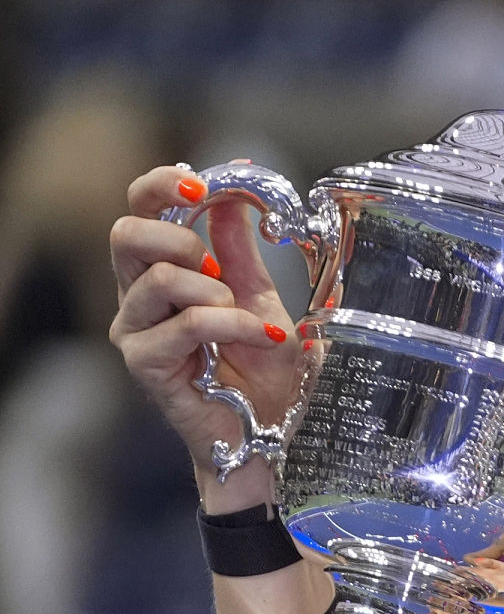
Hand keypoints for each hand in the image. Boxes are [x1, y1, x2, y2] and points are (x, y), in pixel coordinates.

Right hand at [108, 164, 299, 500]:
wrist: (268, 430)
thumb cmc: (261, 372)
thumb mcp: (260, 296)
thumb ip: (240, 248)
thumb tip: (234, 194)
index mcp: (160, 271)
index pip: (138, 210)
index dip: (162, 186)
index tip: (203, 183)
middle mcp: (136, 297)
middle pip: (125, 233)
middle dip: (181, 236)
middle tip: (219, 266)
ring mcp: (134, 330)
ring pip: (157, 278)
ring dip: (214, 291)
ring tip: (243, 317)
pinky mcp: (144, 363)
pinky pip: (185, 324)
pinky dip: (231, 324)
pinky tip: (260, 338)